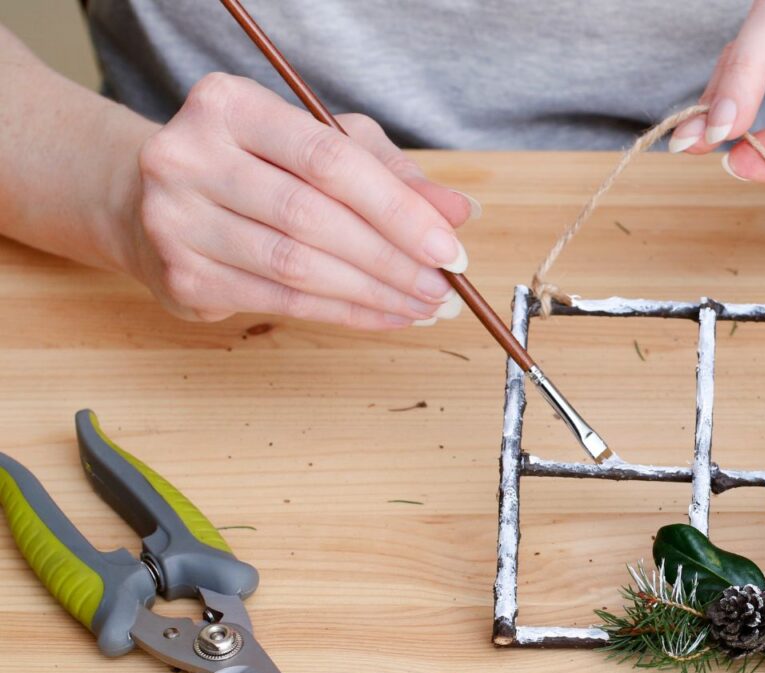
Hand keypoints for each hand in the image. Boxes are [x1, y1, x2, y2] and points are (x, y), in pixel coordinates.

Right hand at [124, 72, 476, 328]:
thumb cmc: (253, 166)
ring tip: (425, 305)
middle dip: (392, 259)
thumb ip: (390, 174)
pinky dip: (344, 313)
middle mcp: (189, 158)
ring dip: (374, 293)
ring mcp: (176, 220)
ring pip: (297, 266)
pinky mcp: (182, 277)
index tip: (448, 246)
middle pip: (313, 217)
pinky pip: (281, 302)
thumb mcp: (321, 146)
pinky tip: (385, 316)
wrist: (148, 200)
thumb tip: (459, 212)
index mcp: (229, 106)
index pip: (329, 160)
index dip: (397, 209)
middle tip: (444, 286)